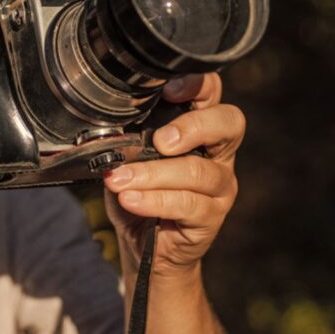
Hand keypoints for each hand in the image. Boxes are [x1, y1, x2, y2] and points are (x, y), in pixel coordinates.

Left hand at [103, 73, 242, 275]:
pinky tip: (131, 199)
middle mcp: (219, 153)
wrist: (144, 249)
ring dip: (153, 174)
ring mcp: (220, 186)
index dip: (197, 85)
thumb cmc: (139, 195)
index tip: (166, 89)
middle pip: (229, 123)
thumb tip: (105, 124)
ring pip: (198, 171)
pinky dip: (154, 200)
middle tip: (159, 140)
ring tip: (121, 179)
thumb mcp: (128, 160)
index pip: (212, 93)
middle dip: (193, 126)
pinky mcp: (212, 217)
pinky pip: (188, 204)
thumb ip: (127, 139)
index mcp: (199, 129)